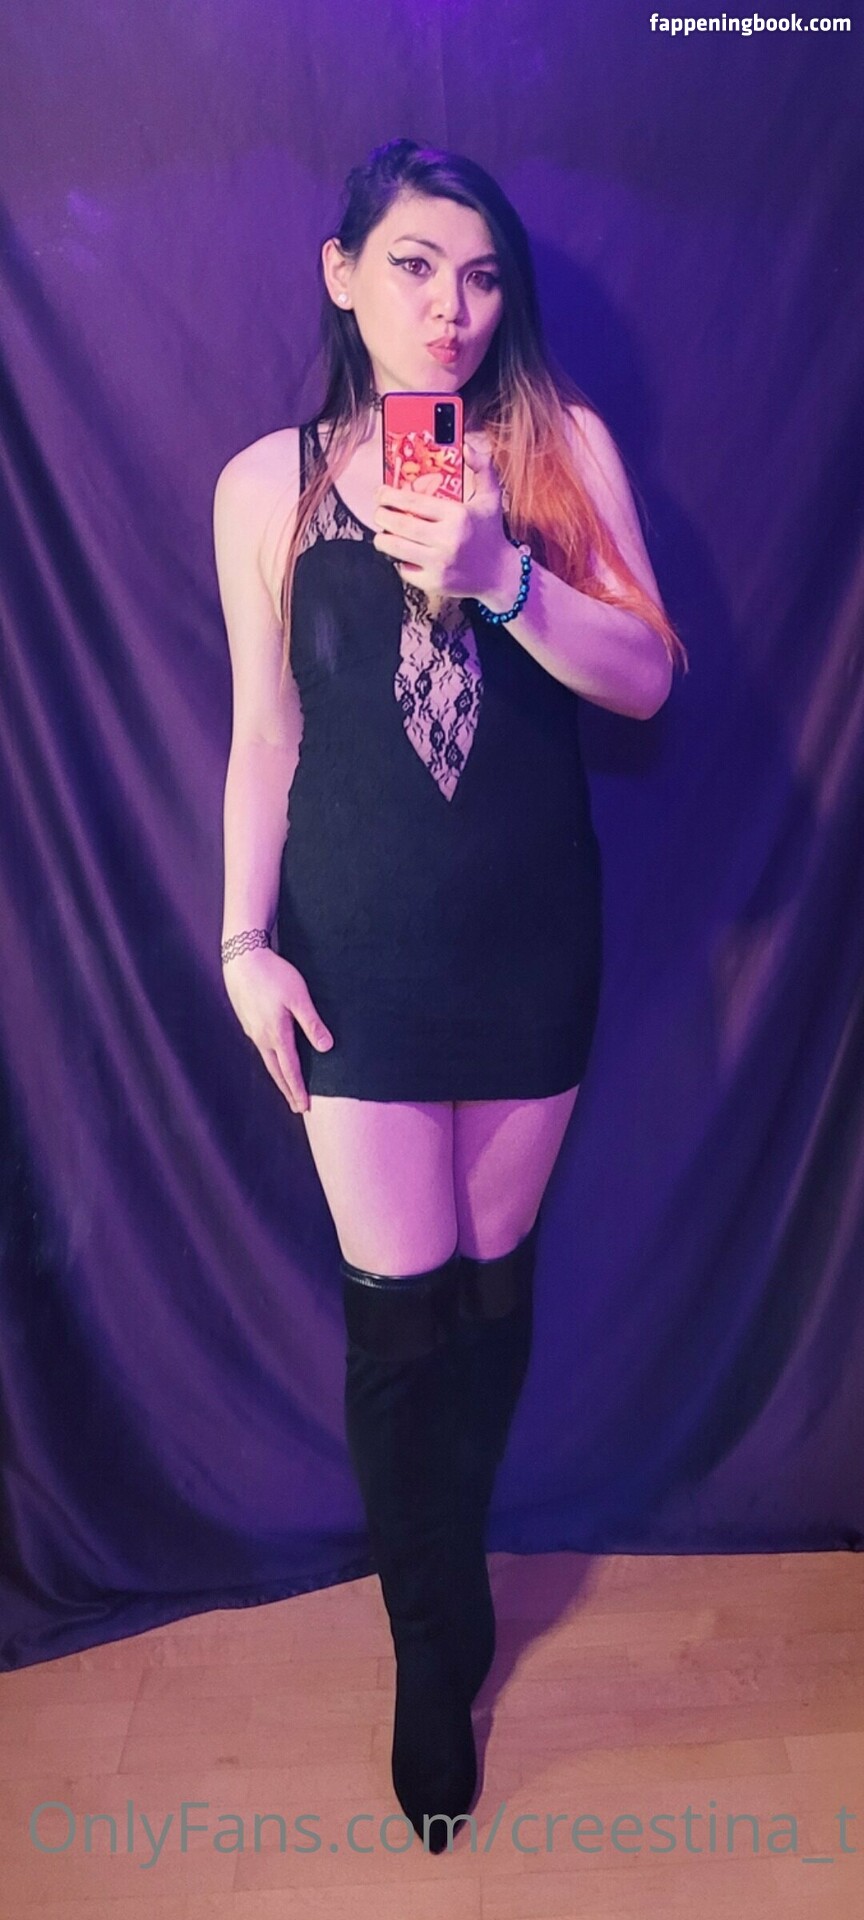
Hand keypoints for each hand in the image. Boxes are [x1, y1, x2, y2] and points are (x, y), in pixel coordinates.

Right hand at [222, 947, 332, 1112]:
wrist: (242, 959)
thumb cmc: (274, 974)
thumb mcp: (299, 997)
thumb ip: (312, 1023)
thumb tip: (326, 1048)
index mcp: (276, 1034)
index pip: (290, 1069)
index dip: (298, 1089)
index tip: (304, 1107)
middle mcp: (261, 1037)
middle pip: (276, 1071)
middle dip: (287, 1089)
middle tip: (296, 1107)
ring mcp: (252, 1030)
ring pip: (267, 1060)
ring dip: (278, 1075)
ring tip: (286, 1086)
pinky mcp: (247, 1020)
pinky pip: (261, 1047)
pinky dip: (270, 1059)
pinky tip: (273, 1057)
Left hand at [372, 431, 515, 602]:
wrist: (500, 574)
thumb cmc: (491, 532)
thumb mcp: (492, 497)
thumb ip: (482, 468)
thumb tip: (467, 445)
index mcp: (457, 516)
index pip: (414, 502)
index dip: (390, 496)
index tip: (381, 493)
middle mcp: (447, 540)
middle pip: (399, 525)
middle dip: (381, 516)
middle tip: (378, 511)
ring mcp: (439, 563)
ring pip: (396, 548)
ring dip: (383, 539)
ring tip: (383, 533)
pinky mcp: (434, 583)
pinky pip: (404, 570)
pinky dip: (400, 561)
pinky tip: (404, 554)